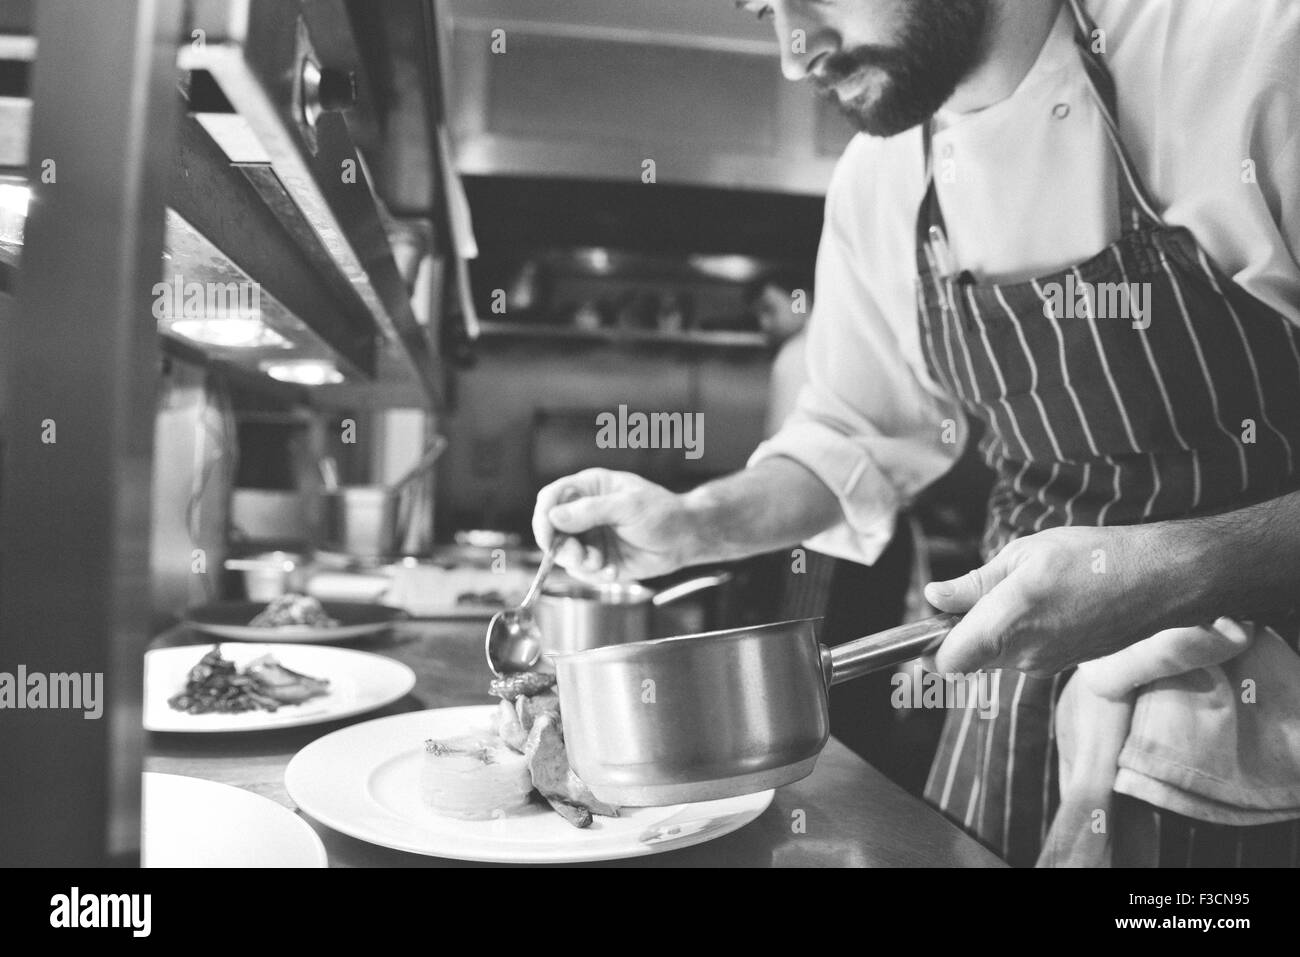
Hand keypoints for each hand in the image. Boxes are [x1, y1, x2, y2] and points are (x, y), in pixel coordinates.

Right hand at [531, 469, 697, 582]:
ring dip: (580, 563)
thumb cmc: (662, 513)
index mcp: (589, 487)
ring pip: (563, 553)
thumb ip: (591, 510)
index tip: (548, 536)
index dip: (543, 517)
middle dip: (561, 547)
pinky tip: (612, 570)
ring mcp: (589, 535)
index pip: (551, 497)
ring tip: (602, 564)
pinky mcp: (596, 557)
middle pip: (550, 528)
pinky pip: (580, 570)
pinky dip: (593, 574)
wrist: (684, 540)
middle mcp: (583, 511)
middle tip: (580, 557)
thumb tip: (554, 516)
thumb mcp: (628, 506)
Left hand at [922, 525, 1194, 675]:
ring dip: (993, 631)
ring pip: (995, 656)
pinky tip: (1045, 605)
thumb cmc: (1093, 557)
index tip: (933, 620)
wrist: (1159, 581)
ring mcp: (1044, 664)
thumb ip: (975, 583)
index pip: (947, 661)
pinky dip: (1021, 635)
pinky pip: (1023, 655)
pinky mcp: (1062, 666)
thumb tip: (934, 597)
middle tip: (977, 593)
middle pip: (967, 658)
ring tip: (1021, 592)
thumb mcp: (1024, 553)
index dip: (931, 645)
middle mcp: (1024, 653)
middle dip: (961, 632)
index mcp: (1008, 620)